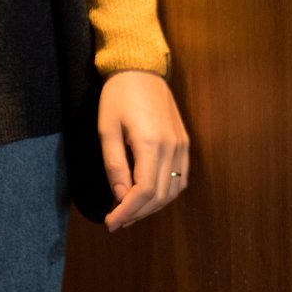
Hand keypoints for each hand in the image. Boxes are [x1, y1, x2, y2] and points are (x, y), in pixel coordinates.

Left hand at [98, 70, 189, 231]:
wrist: (140, 68)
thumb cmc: (118, 96)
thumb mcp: (107, 129)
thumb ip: (114, 165)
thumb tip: (120, 198)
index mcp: (151, 143)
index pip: (144, 192)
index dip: (127, 212)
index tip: (110, 223)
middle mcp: (172, 147)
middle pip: (160, 196)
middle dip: (137, 213)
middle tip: (116, 221)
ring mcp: (181, 145)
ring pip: (173, 190)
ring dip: (152, 206)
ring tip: (129, 211)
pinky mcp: (184, 142)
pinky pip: (181, 177)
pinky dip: (166, 192)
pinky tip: (149, 195)